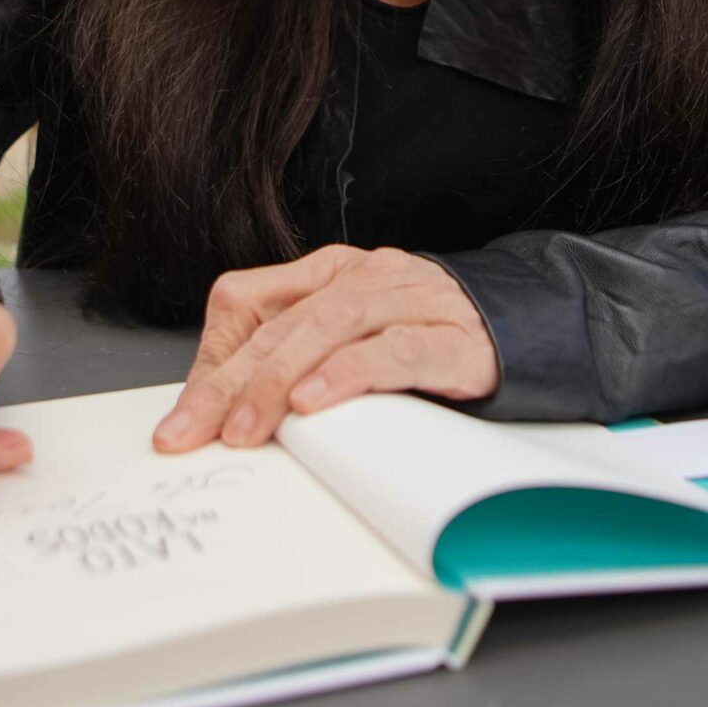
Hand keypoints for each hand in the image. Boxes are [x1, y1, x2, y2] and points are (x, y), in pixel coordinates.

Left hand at [152, 246, 500, 452]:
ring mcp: (409, 300)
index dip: (210, 362)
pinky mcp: (450, 337)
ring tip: (246, 426)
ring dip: (279, 380)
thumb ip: (292, 361)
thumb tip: (221, 412)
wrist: (526, 328)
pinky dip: (349, 374)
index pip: (246, 302)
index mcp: (329, 272)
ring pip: (329, 328)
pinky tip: (316, 402)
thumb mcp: (347, 343)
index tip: (181, 422)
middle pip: (281, 324)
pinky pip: (392, 350)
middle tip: (192, 434)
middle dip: (229, 385)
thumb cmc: (425, 340)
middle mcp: (365, 276)